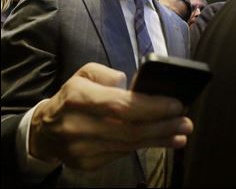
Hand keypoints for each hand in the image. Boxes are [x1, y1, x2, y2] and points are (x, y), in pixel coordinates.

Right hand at [29, 63, 192, 170]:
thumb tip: (133, 86)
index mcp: (79, 98)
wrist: (45, 131)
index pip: (121, 105)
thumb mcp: (84, 74)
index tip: (176, 104)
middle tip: (186, 122)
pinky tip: (163, 141)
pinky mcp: (89, 164)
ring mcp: (84, 150)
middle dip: (163, 126)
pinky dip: (145, 147)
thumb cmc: (70, 98)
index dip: (151, 106)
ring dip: (159, 138)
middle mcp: (80, 126)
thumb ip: (108, 74)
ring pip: (130, 145)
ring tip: (181, 132)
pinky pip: (123, 154)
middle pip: (130, 130)